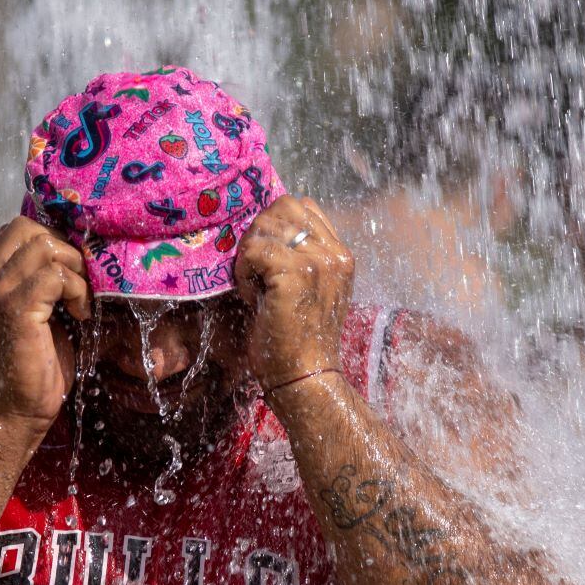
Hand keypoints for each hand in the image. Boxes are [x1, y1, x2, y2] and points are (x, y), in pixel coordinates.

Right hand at [0, 218, 90, 436]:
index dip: (52, 241)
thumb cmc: (34, 374)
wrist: (12, 416)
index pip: (15, 230)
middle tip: (80, 285)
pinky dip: (77, 291)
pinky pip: (54, 276)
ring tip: (81, 303)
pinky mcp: (13, 311)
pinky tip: (80, 316)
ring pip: (43, 246)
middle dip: (64, 249)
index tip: (73, 273)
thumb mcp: (40, 320)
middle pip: (26, 227)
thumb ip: (46, 288)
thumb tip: (83, 258)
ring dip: (74, 270)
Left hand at [235, 196, 353, 389]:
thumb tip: (265, 230)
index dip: (275, 225)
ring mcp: (318, 261)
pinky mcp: (295, 273)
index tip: (267, 261)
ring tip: (255, 286)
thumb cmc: (298, 340)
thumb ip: (300, 258)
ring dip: (251, 253)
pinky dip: (244, 271)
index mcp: (340, 255)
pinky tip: (252, 296)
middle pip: (284, 207)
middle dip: (260, 234)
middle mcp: (335, 253)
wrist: (305, 377)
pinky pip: (254, 250)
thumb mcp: (309, 291)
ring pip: (267, 224)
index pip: (304, 207)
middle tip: (255, 272)